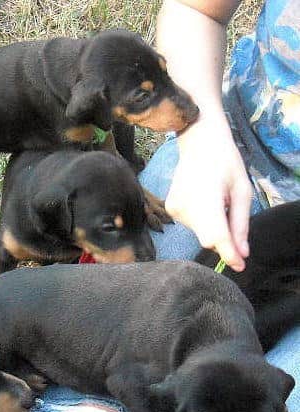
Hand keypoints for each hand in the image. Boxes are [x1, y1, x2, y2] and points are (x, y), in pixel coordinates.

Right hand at [166, 115, 252, 270]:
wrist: (198, 143)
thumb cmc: (225, 162)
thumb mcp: (242, 191)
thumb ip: (240, 224)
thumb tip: (242, 252)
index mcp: (206, 200)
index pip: (216, 237)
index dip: (228, 254)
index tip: (240, 266)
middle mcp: (186, 208)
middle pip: (208, 238)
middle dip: (224, 238)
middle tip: (231, 215)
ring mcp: (175, 210)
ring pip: (201, 232)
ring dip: (213, 226)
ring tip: (215, 200)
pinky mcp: (171, 210)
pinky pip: (193, 225)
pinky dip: (202, 220)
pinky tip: (204, 200)